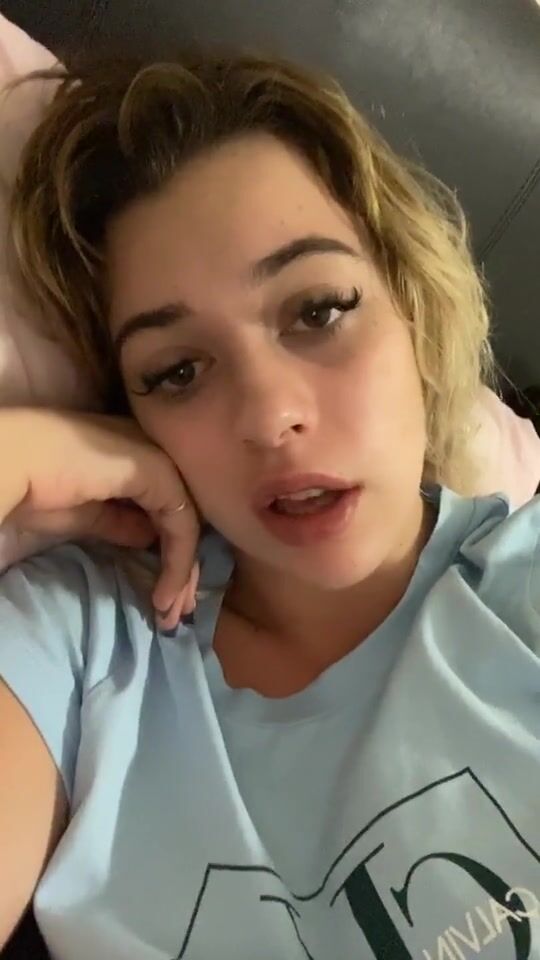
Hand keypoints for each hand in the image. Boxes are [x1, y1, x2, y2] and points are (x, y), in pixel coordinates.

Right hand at [0, 408, 200, 628]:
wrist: (13, 467)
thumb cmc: (36, 487)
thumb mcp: (85, 515)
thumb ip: (120, 523)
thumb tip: (147, 538)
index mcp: (137, 459)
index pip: (168, 511)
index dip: (170, 556)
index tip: (163, 599)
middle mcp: (156, 453)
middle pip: (183, 518)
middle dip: (182, 570)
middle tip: (175, 614)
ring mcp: (161, 460)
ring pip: (188, 524)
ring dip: (182, 573)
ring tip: (171, 614)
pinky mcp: (159, 472)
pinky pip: (182, 524)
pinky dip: (178, 562)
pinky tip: (166, 592)